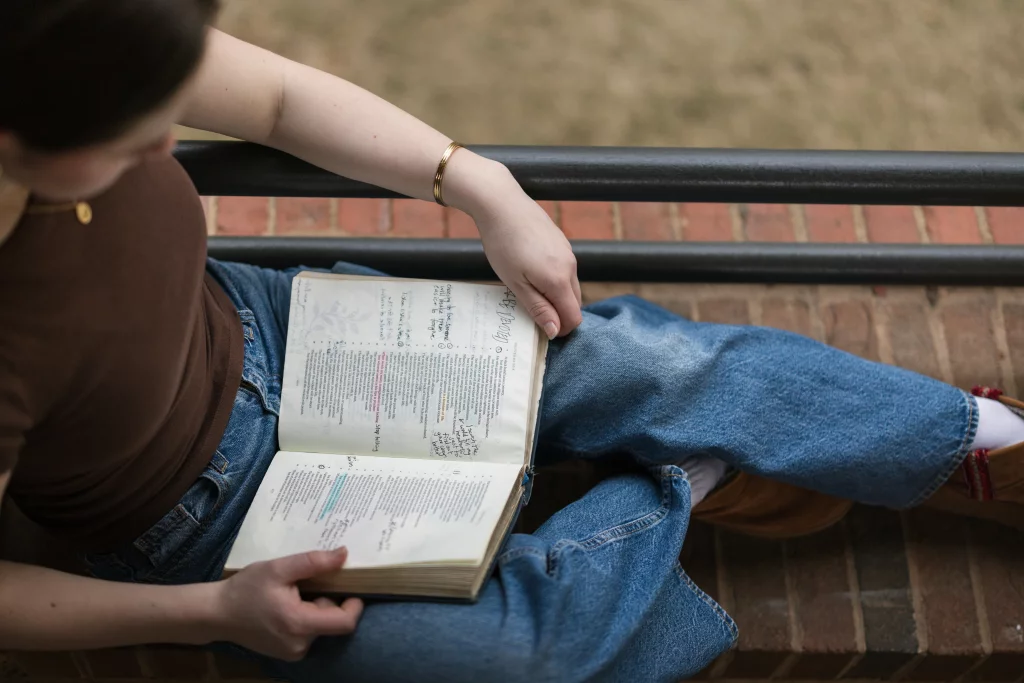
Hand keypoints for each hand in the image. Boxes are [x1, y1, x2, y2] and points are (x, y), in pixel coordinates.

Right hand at [212, 547, 362, 660]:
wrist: (217, 614)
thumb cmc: (246, 589)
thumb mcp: (279, 568)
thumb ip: (313, 562)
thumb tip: (344, 554)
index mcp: (300, 624)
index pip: (345, 623)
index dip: (354, 605)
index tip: (350, 587)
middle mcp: (300, 645)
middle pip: (332, 622)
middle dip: (327, 601)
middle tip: (307, 583)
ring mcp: (293, 652)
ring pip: (320, 627)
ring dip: (315, 609)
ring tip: (293, 593)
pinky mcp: (287, 653)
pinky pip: (308, 634)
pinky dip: (305, 618)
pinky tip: (287, 606)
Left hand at [476, 191, 582, 338]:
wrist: (502, 204)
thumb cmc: (503, 244)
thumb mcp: (515, 283)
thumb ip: (538, 308)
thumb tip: (556, 331)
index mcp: (559, 280)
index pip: (574, 317)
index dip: (561, 329)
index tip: (540, 329)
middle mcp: (571, 266)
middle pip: (575, 303)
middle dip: (558, 313)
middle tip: (531, 311)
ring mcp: (568, 252)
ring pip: (570, 286)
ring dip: (555, 296)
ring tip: (527, 288)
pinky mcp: (562, 242)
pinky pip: (565, 270)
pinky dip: (553, 279)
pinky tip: (530, 270)